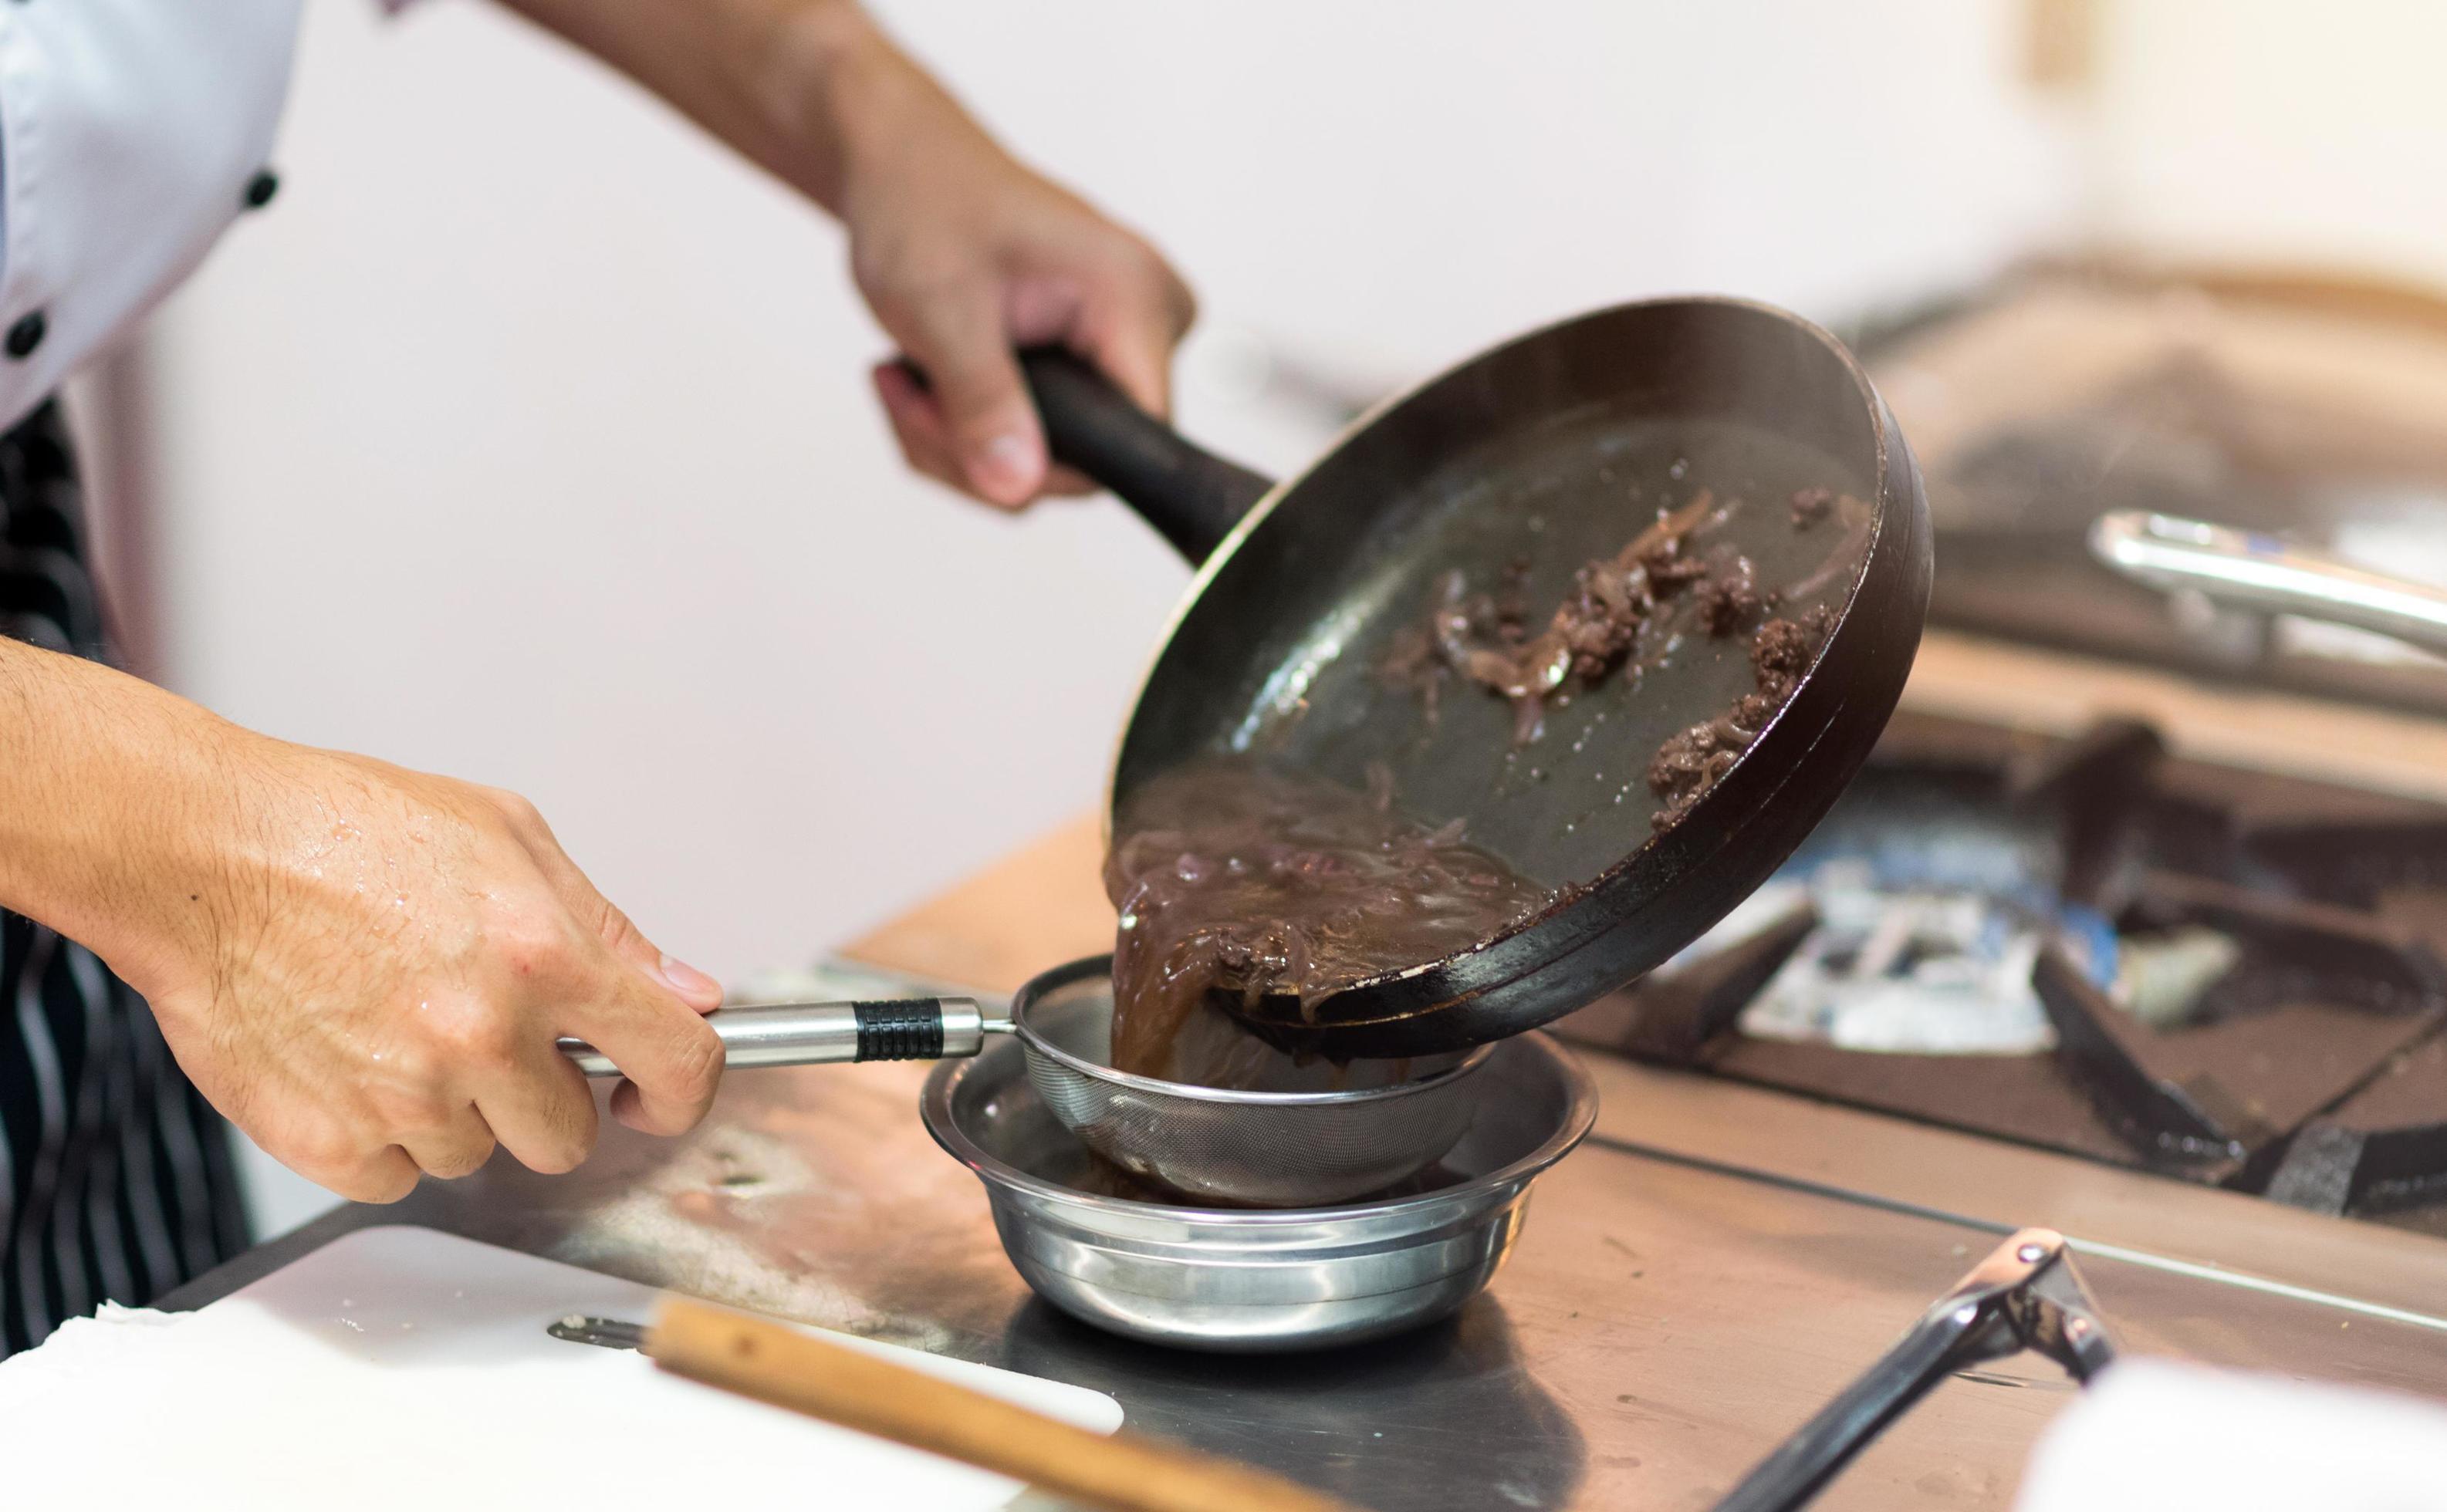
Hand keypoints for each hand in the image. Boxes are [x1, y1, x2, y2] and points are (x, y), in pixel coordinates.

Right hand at [111, 732, 725, 1202]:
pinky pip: (394, 1177)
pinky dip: (380, 1138)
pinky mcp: (329, 1141)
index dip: (684, 1091)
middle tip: (489, 1038)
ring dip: (455, 1113)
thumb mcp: (508, 837)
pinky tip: (351, 1060)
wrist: (203, 855)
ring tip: (398, 1026)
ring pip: (476, 1157)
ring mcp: (406, 1098)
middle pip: (568, 1136)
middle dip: (544, 1097)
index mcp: (545, 955)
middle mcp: (483, 1035)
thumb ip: (609, 930)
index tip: (660, 1097)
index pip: (677, 1059)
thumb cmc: (344, 830)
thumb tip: (687, 995)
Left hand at [833, 43, 1194, 506]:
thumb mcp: (940, 311)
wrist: (902, 164)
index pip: (1137, 439)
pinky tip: (930, 386)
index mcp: (1133, 296)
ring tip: (908, 382)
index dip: (1049, 464)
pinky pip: (1043, 440)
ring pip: (1055, 461)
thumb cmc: (924, 203)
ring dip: (962, 444)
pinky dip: (973, 430)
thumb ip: (984, 405)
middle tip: (909, 398)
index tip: (962, 434)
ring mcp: (1124, 343)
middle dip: (979, 452)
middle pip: (1087, 462)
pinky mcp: (1093, 360)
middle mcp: (1149, 322)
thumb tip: (1017, 488)